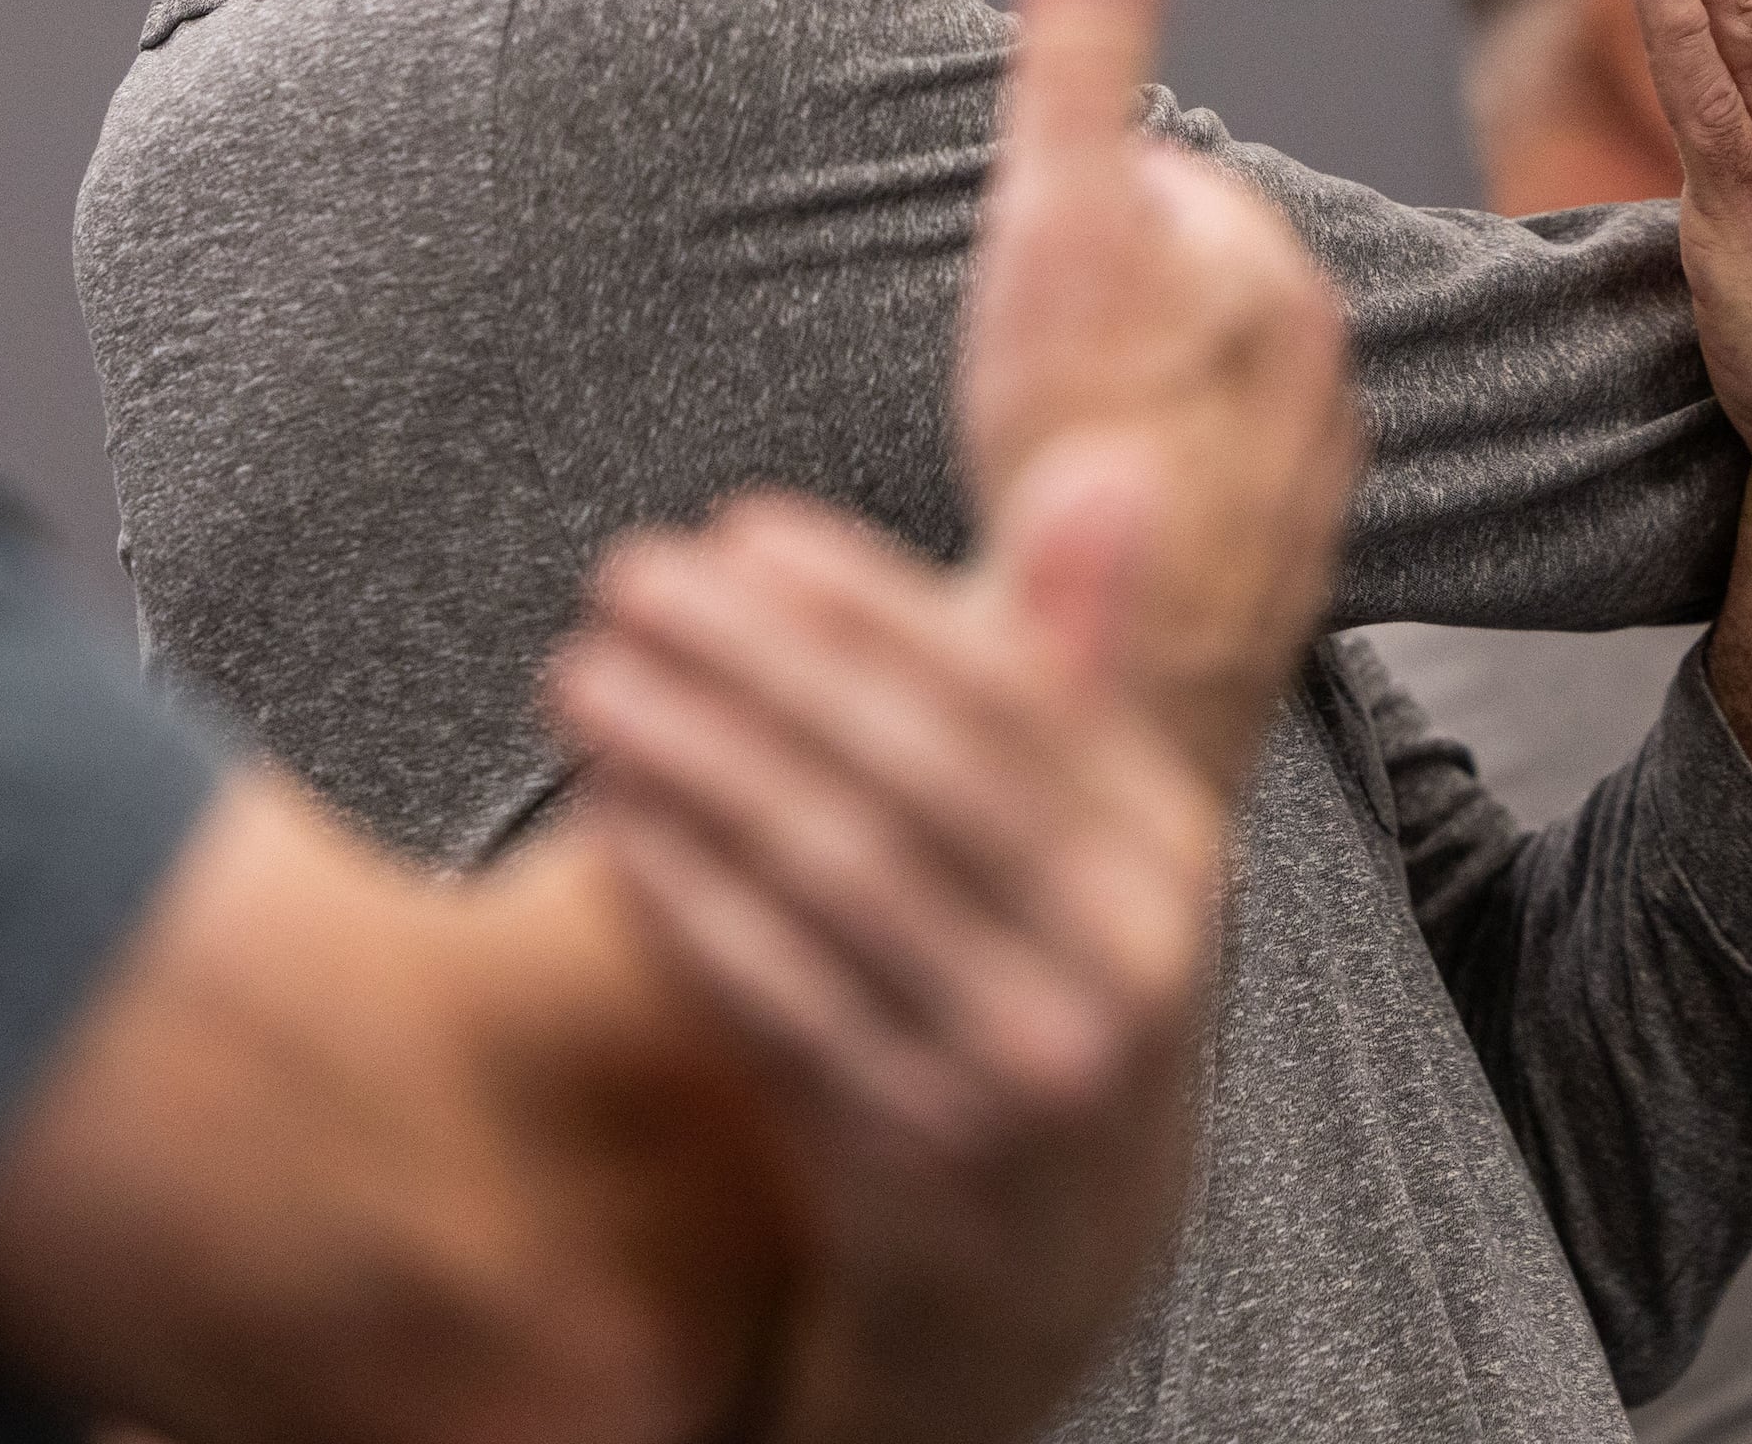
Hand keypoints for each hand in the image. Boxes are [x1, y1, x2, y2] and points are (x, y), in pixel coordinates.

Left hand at [546, 472, 1219, 1443]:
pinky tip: (607, 825)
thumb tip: (1106, 473)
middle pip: (905, 768)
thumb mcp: (1087, 846)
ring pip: (831, 875)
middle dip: (750, 658)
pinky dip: (684, 902)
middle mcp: (1121, 964)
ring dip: (688, 760)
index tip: (737, 529)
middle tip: (629, 583)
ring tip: (586, 682)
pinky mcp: (919, 1167)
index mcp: (1166, 856)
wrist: (1043, 1277)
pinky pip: (779, 1003)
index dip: (861, 596)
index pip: (1004, 687)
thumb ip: (1075, 662)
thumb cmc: (1036, 1005)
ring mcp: (1023, 1074)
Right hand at [957, 0, 1359, 794]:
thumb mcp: (1057, 215)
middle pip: (1172, 302)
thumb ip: (1081, 64)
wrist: (1123, 664)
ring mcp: (1303, 482)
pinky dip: (1147, 513)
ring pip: (1188, 408)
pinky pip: (1197, 512)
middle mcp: (1318, 372)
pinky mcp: (1274, 583)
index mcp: (1270, 267)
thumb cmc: (1076, 429)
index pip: (1149, 191)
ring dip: (1119, 422)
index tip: (1015, 298)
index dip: (1056, 229)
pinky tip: (1088, 542)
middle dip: (1096, 325)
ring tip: (1042, 466)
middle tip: (1017, 389)